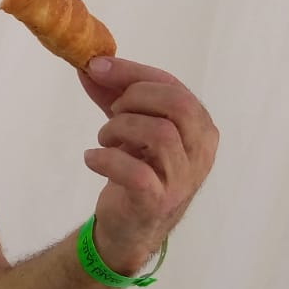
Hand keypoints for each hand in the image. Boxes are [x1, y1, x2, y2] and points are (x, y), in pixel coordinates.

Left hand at [77, 56, 217, 272]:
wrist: (130, 226)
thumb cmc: (137, 168)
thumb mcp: (129, 125)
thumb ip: (112, 94)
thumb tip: (88, 63)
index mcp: (200, 127)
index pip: (173, 86)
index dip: (133, 72)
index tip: (97, 66)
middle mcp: (200, 151)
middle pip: (178, 104)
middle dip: (135, 98)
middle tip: (112, 111)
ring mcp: (183, 179)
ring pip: (160, 134)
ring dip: (119, 128)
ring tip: (104, 138)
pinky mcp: (158, 201)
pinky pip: (136, 172)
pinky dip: (107, 159)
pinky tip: (93, 159)